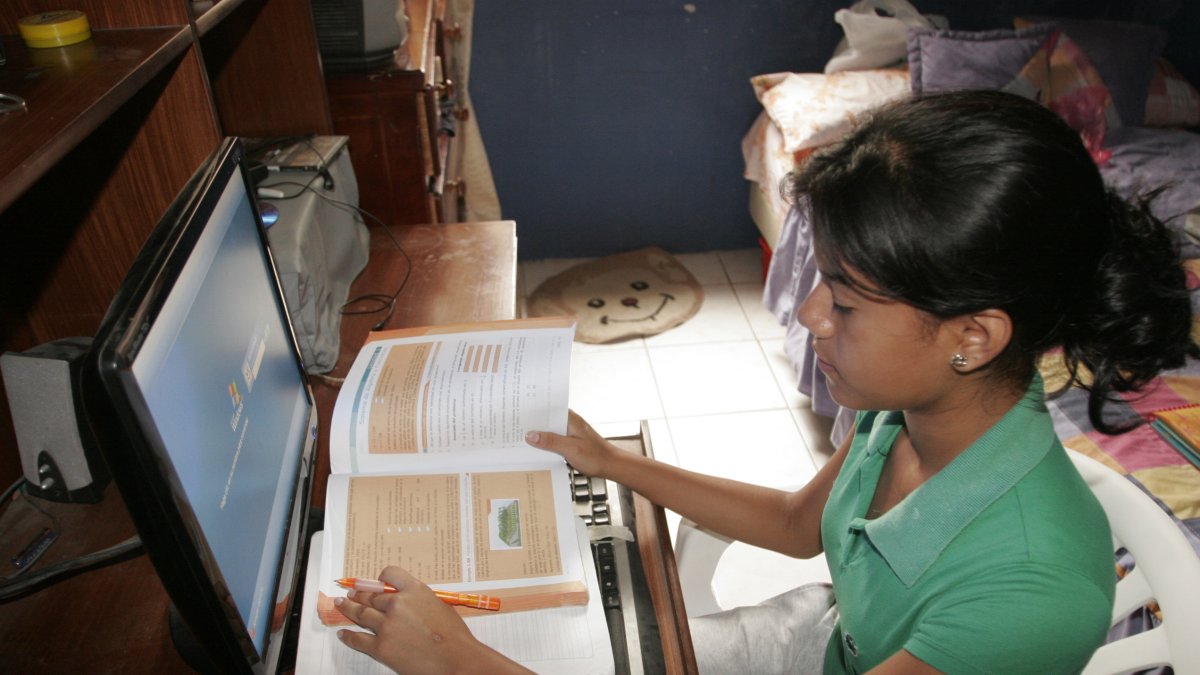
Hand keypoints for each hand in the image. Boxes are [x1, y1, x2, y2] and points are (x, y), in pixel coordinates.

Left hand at [335, 566, 527, 673]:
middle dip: (359, 594)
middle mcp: (397, 604)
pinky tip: (343, 633)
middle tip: (351, 594)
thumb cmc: (454, 635)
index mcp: (414, 590)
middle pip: (371, 595)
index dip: (380, 578)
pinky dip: (348, 636)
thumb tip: (407, 602)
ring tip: (341, 604)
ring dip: (348, 608)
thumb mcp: (439, 605)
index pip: (390, 574)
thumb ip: (420, 600)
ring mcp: (386, 625)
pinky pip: (358, 639)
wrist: (455, 660)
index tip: (375, 582)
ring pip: (360, 613)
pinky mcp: (380, 646)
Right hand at [525, 410, 618, 476]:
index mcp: (569, 418)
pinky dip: (544, 444)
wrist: (610, 465)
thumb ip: (551, 441)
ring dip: (537, 436)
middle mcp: (568, 422)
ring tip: (519, 439)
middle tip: (513, 428)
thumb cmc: (596, 456)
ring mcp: (568, 432)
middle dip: (531, 424)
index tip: (516, 414)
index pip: (546, 409)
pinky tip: (535, 450)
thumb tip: (531, 435)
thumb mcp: (571, 449)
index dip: (531, 411)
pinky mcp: (568, 441)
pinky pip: (552, 440)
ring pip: (548, 431)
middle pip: (545, 420)